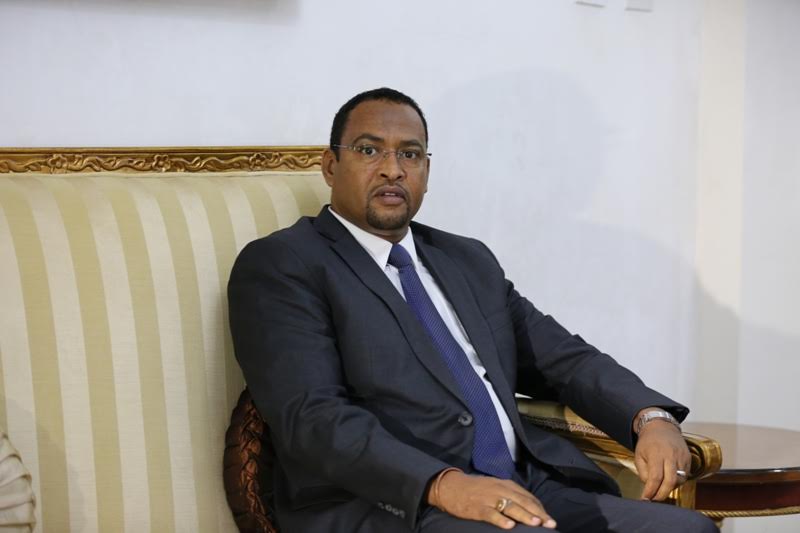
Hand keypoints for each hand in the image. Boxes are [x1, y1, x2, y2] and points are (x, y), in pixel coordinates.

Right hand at [428, 470, 556, 529]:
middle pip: (522, 501)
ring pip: (509, 506)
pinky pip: (490, 513)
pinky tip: (509, 526)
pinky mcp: (477, 507)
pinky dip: (500, 519)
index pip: (527, 496)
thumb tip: (530, 509)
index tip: (549, 519)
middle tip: (550, 523)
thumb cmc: (476, 490)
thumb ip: (510, 495)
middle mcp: (499, 489)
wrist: (451, 486)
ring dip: (524, 515)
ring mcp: (488, 498)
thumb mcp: (495, 488)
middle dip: (537, 513)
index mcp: (505, 484)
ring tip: (535, 523)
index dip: (539, 508)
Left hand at [634, 419, 690, 500]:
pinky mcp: (688, 458)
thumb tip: (649, 487)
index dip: (651, 491)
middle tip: (655, 499)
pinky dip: (677, 481)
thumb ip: (643, 472)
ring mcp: (681, 457)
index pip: (655, 477)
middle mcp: (671, 455)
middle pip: (670, 481)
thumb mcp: (638, 455)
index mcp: (656, 454)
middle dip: (662, 494)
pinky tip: (669, 479)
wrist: (661, 427)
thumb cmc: (648, 441)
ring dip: (670, 488)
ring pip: (679, 480)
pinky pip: (685, 475)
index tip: (646, 498)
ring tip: (661, 487)